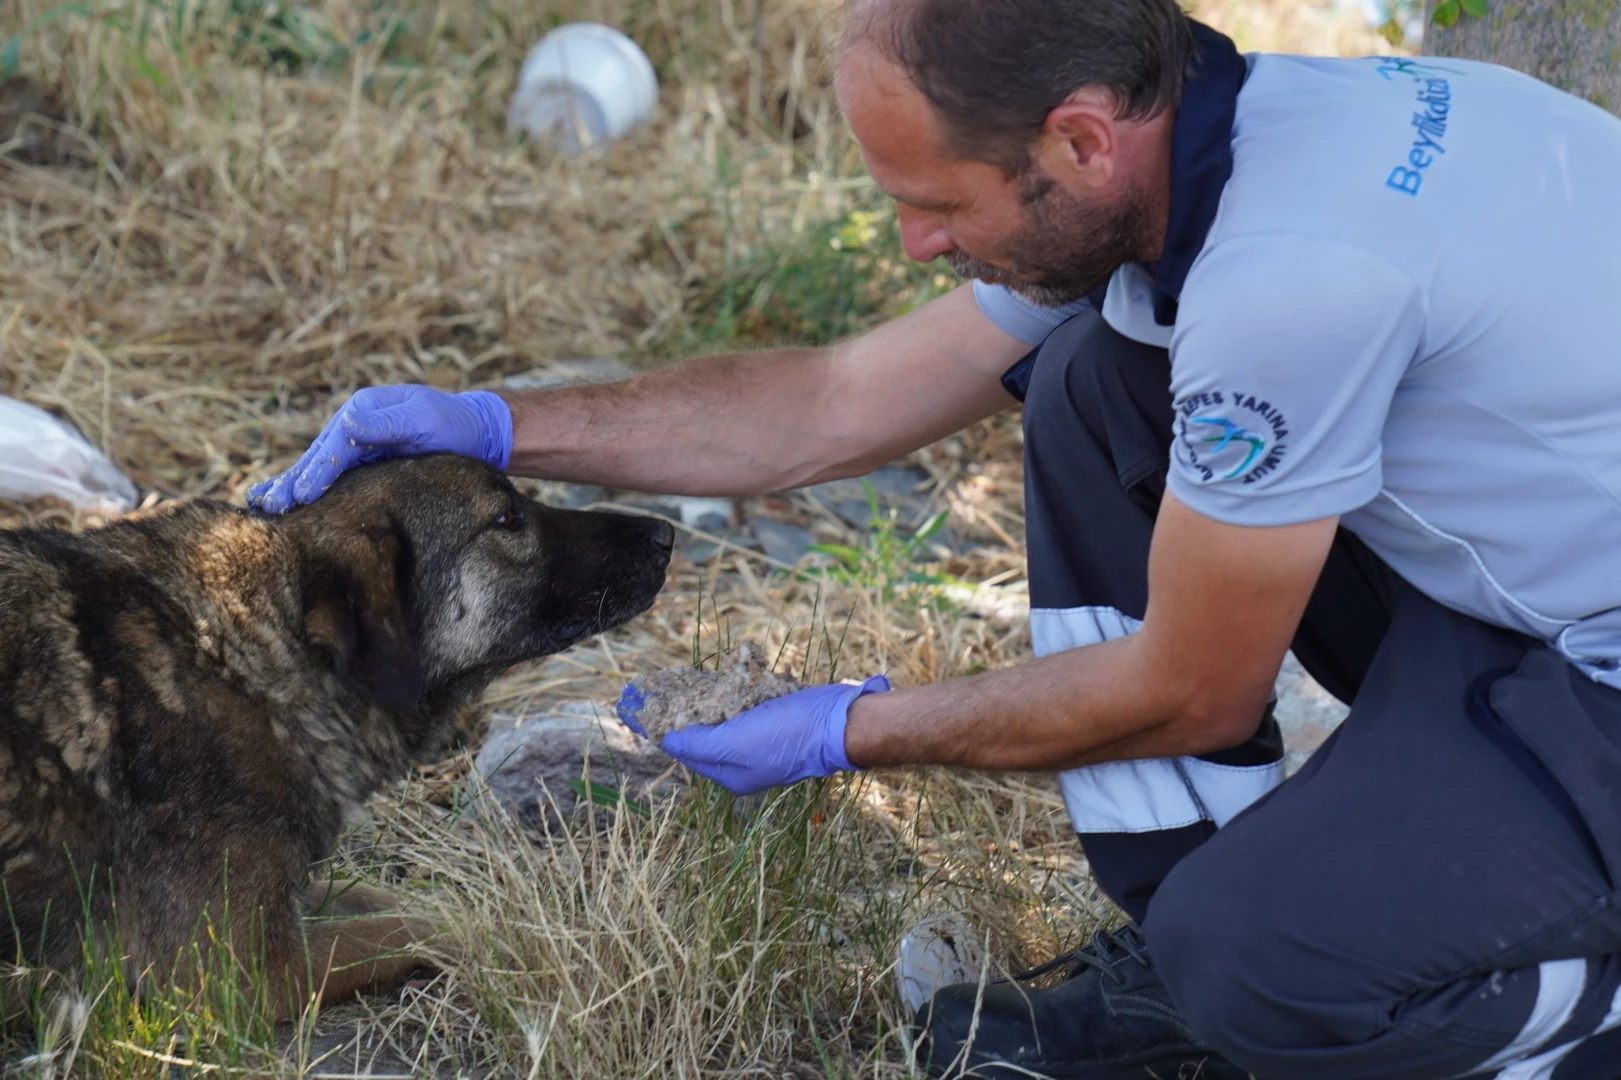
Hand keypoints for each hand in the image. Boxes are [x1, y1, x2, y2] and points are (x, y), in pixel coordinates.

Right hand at [247, 386, 512, 513]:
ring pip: (318, 467)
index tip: (301, 495)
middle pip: (317, 455)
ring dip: (291, 486)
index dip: (318, 470)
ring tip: (263, 506)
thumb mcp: (426, 419)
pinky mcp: (364, 463)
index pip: (335, 443)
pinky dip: (308, 488)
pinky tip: (286, 501)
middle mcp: (355, 425)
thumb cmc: (455, 425)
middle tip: (268, 507)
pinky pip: (331, 476)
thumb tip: (348, 425)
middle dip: (292, 481)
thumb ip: (388, 423)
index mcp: (365, 409)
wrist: (478, 432)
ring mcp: (357, 444)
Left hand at [619, 677, 890, 795]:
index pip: (685, 750)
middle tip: (654, 688)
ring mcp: (762, 737)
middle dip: (679, 712)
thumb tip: (667, 740)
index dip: (661, 727)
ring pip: (722, 716)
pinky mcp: (777, 715)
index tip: (636, 706)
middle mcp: (744, 759)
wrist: (841, 722)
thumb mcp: (734, 743)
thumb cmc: (787, 735)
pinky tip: (719, 675)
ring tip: (677, 679)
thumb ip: (698, 744)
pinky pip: (745, 702)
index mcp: (731, 773)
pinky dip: (731, 689)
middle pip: (701, 734)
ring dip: (703, 698)